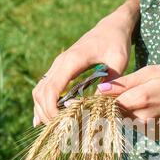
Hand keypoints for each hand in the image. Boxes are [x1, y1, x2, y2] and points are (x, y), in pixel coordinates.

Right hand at [32, 1, 138, 125]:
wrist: (111, 27)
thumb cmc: (116, 43)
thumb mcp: (119, 61)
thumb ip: (111, 82)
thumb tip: (100, 104)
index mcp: (72, 60)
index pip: (53, 88)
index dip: (52, 109)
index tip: (61, 124)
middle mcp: (60, 63)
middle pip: (42, 92)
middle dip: (47, 114)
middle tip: (60, 131)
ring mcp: (57, 66)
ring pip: (39, 91)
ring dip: (42, 110)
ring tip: (54, 128)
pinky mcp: (59, 70)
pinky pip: (44, 88)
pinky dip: (41, 104)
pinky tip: (42, 119)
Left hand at [94, 64, 159, 137]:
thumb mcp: (151, 72)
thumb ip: (124, 83)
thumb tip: (100, 89)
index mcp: (139, 100)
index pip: (107, 104)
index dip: (101, 99)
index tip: (96, 95)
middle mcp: (142, 119)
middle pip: (114, 115)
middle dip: (111, 106)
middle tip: (118, 95)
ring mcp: (150, 130)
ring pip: (125, 122)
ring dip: (124, 113)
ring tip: (140, 99)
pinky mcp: (155, 135)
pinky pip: (137, 127)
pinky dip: (136, 119)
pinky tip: (150, 108)